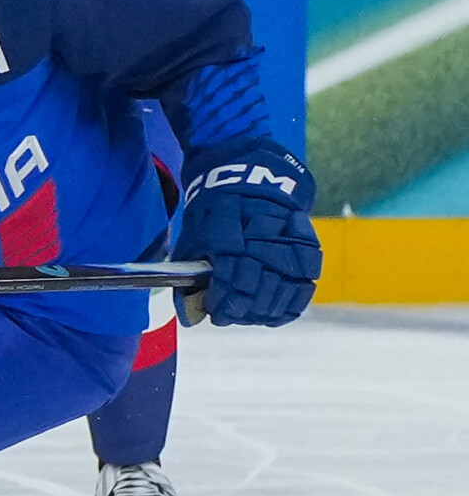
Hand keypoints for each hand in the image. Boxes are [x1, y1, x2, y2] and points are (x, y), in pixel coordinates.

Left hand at [175, 138, 318, 325]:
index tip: (217, 314)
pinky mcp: (307, 244)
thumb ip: (189, 279)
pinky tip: (278, 311)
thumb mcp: (192, 238)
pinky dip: (293, 302)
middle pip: (259, 290)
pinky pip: (306, 282)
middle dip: (243, 311)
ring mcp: (287, 242)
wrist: (250, 177)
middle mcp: (260, 239)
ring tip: (253, 315)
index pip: (230, 282)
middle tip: (232, 316)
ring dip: (267, 310)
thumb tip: (190, 317)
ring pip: (284, 290)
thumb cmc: (214, 212)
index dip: (224, 305)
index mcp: (227, 236)